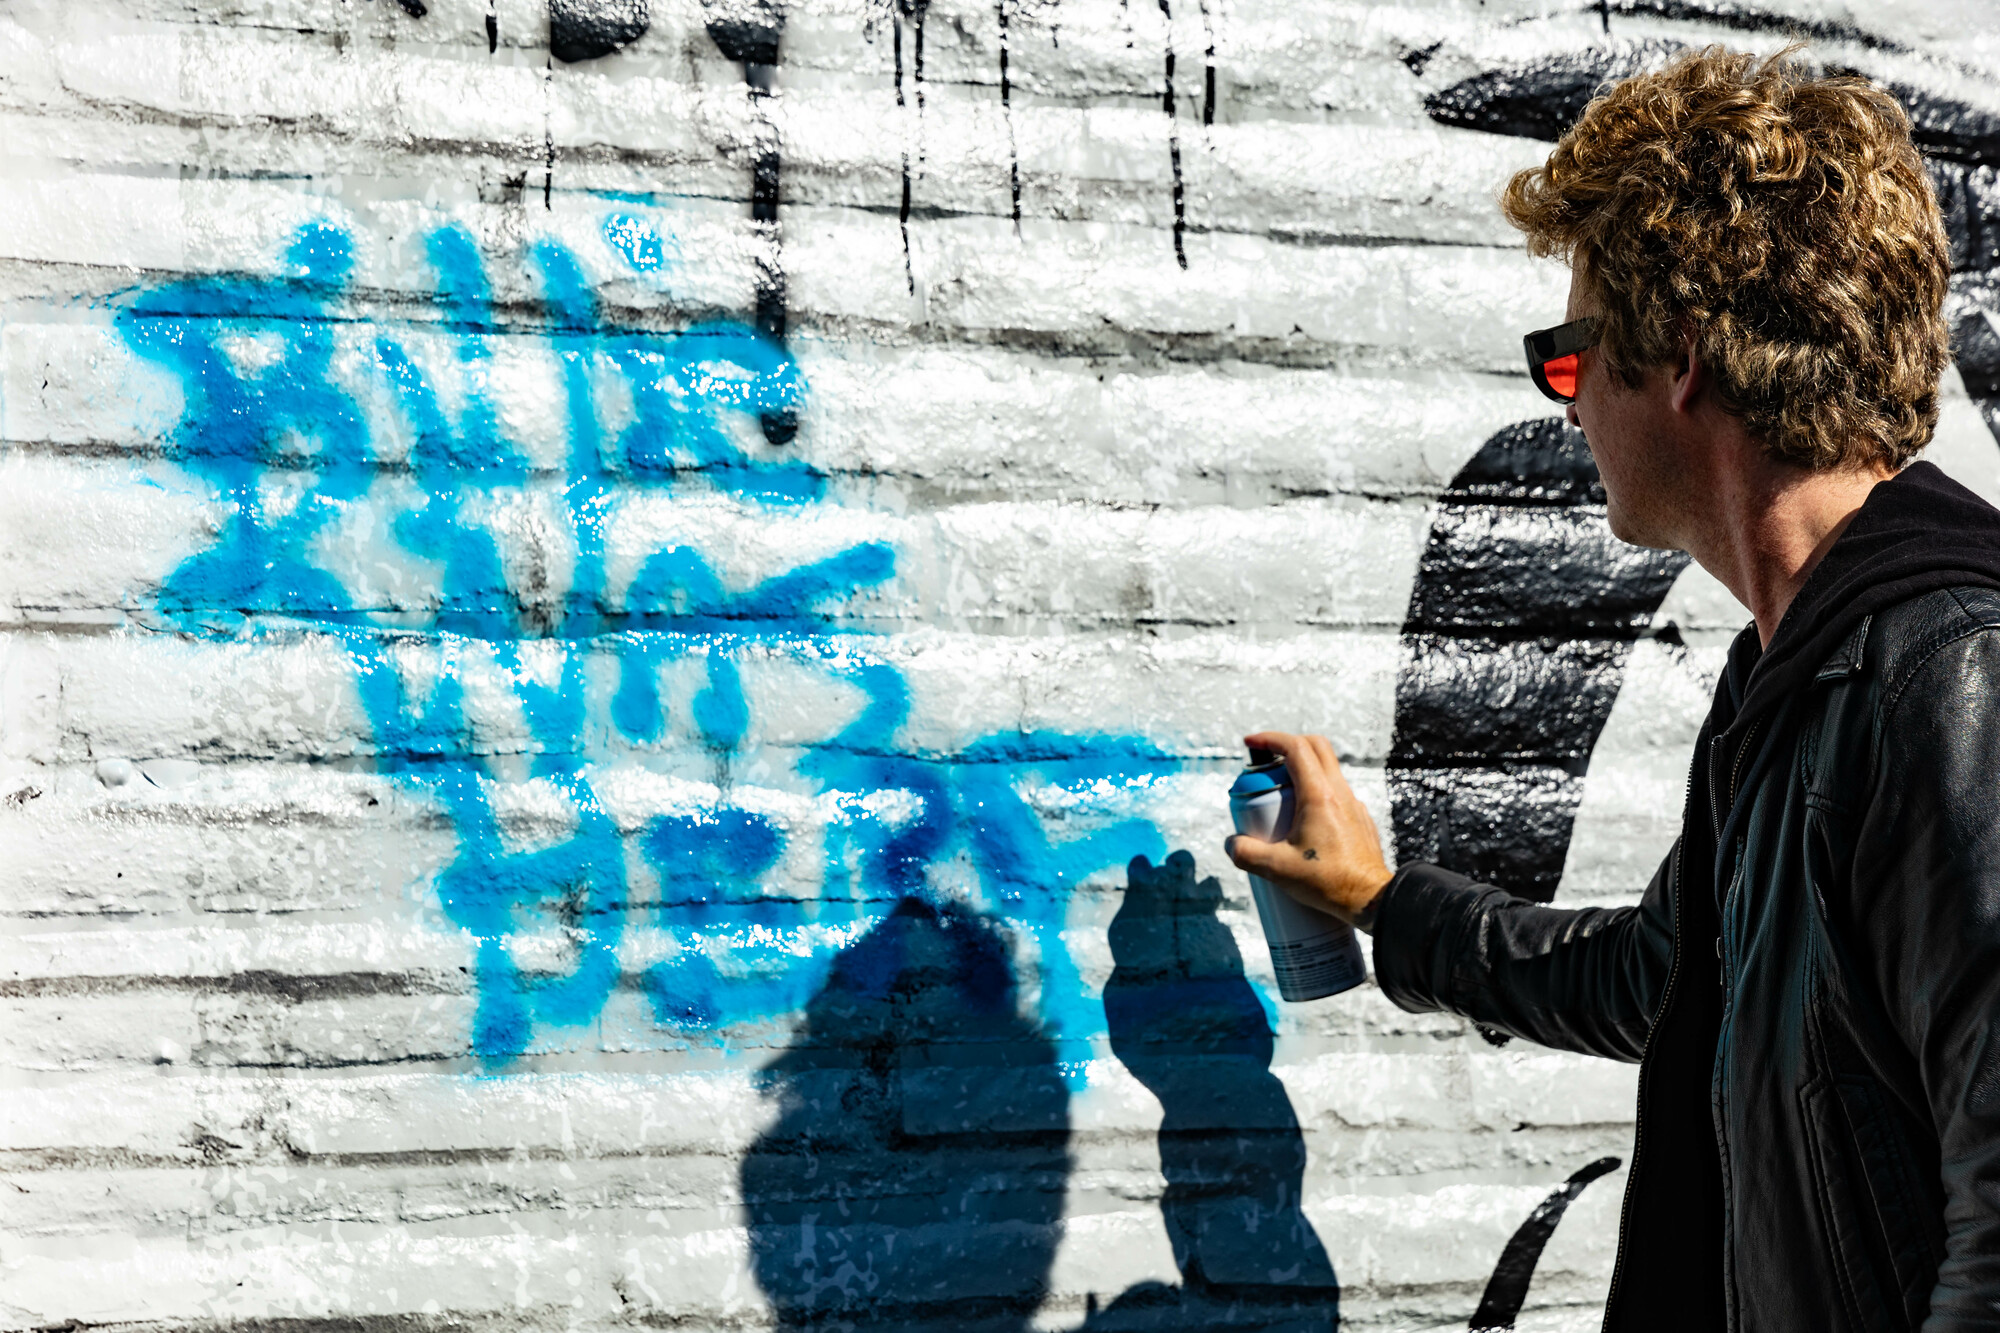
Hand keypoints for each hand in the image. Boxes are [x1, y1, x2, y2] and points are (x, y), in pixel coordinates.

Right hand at [1223, 731, 1393, 928]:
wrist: (1370, 899)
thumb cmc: (1329, 883)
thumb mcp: (1278, 870)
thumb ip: (1247, 854)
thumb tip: (1232, 844)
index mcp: (1319, 796)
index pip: (1296, 748)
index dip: (1270, 739)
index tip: (1251, 744)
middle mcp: (1340, 793)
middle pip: (1316, 747)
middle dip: (1287, 746)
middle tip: (1266, 765)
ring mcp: (1353, 805)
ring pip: (1327, 769)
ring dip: (1302, 771)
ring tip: (1281, 799)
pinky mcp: (1359, 819)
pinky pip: (1336, 793)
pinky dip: (1316, 793)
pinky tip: (1304, 822)